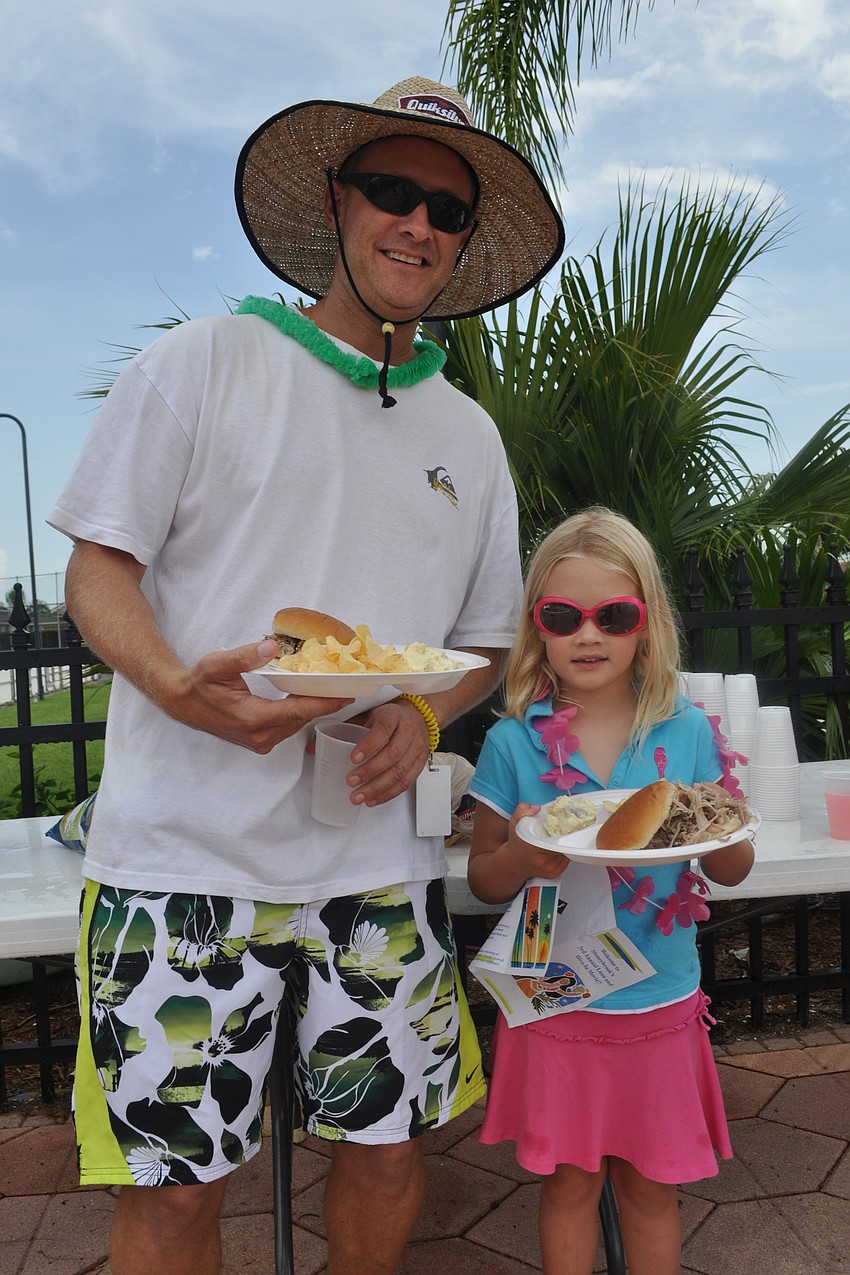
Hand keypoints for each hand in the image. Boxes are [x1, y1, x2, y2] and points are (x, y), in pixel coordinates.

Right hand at [161, 639, 353, 752]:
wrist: (183, 704)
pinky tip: (311, 698)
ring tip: (335, 690)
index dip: (324, 703)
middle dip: (325, 703)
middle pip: (302, 719)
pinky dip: (301, 713)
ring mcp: (260, 741)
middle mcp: (260, 736)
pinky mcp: (260, 740)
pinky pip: (288, 726)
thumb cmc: (199, 684)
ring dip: (314, 709)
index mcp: (252, 719)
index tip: (348, 694)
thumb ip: (243, 656)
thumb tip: (271, 647)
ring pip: (296, 724)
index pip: (298, 712)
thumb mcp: (216, 665)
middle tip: (348, 686)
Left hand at [339, 697, 432, 807]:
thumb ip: (342, 729)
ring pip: (399, 771)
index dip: (368, 745)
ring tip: (358, 797)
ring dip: (377, 787)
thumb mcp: (367, 716)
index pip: (383, 729)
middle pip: (392, 754)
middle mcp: (408, 731)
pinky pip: (406, 782)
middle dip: (370, 771)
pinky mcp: (419, 763)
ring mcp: (417, 748)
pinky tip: (373, 800)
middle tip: (350, 782)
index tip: (352, 758)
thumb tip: (313, 748)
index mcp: (393, 716)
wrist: (417, 718)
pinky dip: (388, 794)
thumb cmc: (388, 718)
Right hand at [505, 803, 569, 880]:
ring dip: (566, 844)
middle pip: (564, 845)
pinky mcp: (555, 874)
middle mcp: (542, 861)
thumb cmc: (516, 843)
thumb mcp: (514, 822)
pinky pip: (566, 860)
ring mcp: (549, 869)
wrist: (513, 863)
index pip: (556, 838)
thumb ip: (522, 810)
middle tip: (564, 828)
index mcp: (532, 847)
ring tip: (559, 837)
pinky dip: (564, 852)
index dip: (563, 830)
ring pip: (567, 852)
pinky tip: (557, 848)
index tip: (565, 824)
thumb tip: (537, 808)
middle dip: (565, 835)